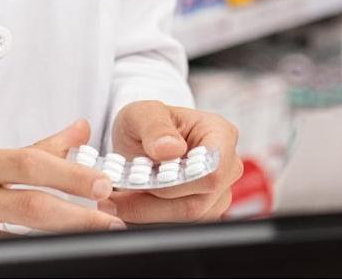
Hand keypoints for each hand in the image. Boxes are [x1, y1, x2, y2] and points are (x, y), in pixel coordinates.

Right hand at [0, 119, 121, 251]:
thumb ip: (32, 149)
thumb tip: (79, 132)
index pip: (27, 162)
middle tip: (107, 215)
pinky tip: (45, 252)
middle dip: (73, 210)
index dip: (67, 173)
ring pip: (15, 232)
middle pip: (27, 200)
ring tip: (88, 236)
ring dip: (56, 235)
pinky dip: (20, 250)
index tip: (101, 182)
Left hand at [106, 101, 242, 224]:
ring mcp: (218, 195)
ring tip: (118, 199)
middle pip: (197, 203)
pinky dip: (148, 221)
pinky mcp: (204, 213)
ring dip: (146, 214)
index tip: (144, 178)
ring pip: (185, 221)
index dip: (179, 182)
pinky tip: (129, 205)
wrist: (144, 141)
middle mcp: (226, 167)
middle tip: (115, 196)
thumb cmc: (148, 122)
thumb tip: (170, 148)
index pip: (213, 172)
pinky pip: (176, 228)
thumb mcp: (142, 113)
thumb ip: (155, 126)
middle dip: (152, 203)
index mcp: (221, 135)